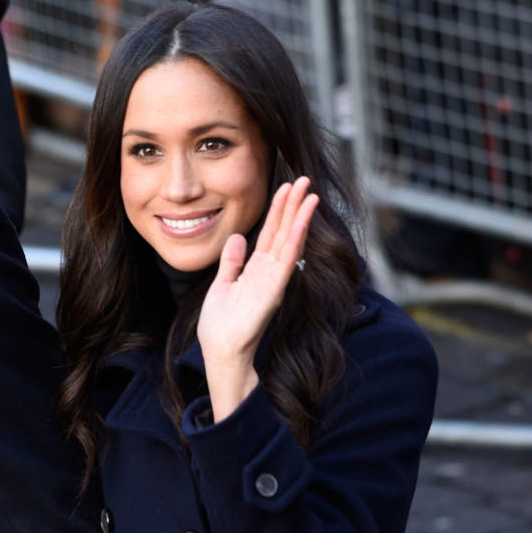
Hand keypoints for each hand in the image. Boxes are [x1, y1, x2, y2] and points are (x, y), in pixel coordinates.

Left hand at [197, 178, 318, 420]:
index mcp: (256, 270)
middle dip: (293, 206)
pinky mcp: (273, 291)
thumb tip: (237, 237)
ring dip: (299, 217)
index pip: (270, 234)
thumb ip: (231, 262)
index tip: (287, 188)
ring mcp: (273, 281)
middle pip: (283, 232)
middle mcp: (269, 272)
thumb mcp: (222, 286)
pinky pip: (286, 262)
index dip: (278, 211)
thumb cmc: (221, 326)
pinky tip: (300, 224)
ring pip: (289, 242)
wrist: (221, 352)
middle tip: (305, 180)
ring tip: (310, 193)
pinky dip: (293, 242)